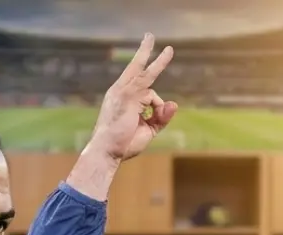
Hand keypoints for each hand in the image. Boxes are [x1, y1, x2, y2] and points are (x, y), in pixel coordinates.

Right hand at [85, 33, 177, 161]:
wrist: (107, 151)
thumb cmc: (123, 143)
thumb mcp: (148, 129)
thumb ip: (161, 117)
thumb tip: (175, 103)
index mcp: (122, 99)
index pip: (142, 88)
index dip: (156, 103)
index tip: (157, 111)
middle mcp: (120, 91)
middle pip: (135, 67)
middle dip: (144, 51)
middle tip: (149, 36)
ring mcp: (123, 91)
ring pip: (144, 72)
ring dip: (159, 61)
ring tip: (170, 50)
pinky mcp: (127, 94)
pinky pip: (148, 87)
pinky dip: (157, 102)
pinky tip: (146, 112)